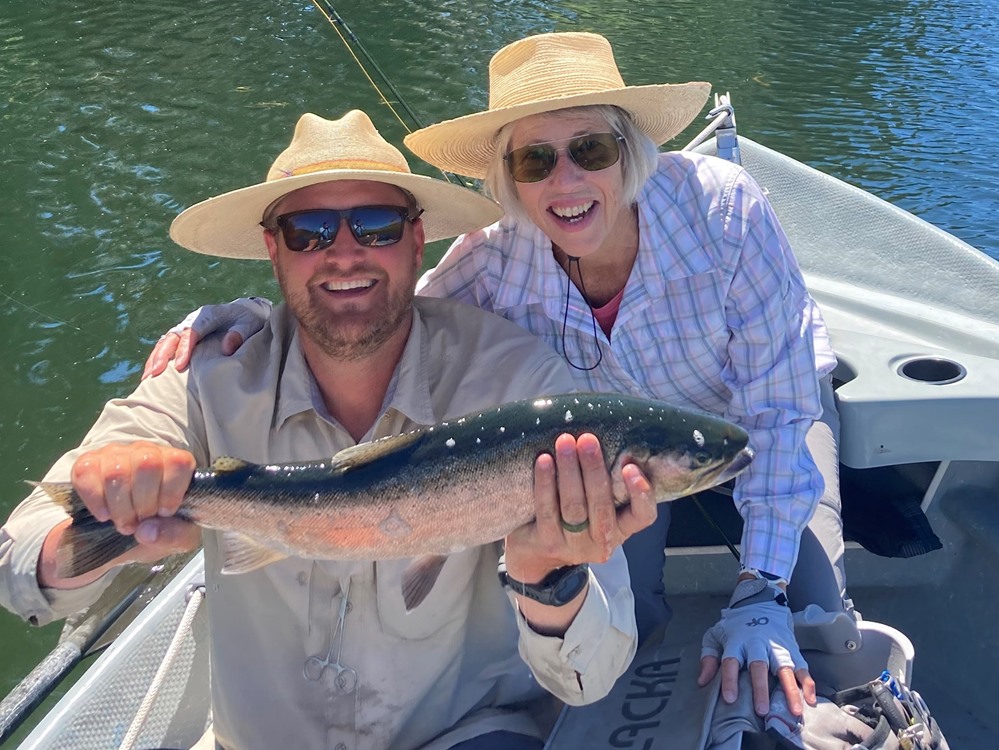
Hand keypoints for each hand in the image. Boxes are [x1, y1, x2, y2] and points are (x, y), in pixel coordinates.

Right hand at [39, 442, 200, 587]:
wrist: (124, 538)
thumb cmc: (158, 528)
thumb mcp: (179, 538)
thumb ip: (175, 535)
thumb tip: (147, 531)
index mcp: (177, 464)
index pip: (178, 461)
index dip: (171, 491)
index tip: (165, 512)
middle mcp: (147, 452)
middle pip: (146, 465)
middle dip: (143, 503)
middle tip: (141, 521)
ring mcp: (116, 454)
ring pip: (116, 470)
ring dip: (119, 506)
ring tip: (124, 522)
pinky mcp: (88, 462)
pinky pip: (86, 472)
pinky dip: (95, 499)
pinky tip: (104, 514)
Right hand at [141, 297, 271, 378]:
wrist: (246, 315)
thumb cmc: (249, 321)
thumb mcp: (250, 324)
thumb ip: (240, 334)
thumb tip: (227, 347)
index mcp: (208, 314)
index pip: (192, 331)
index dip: (184, 348)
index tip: (180, 365)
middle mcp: (193, 320)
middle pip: (173, 336)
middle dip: (163, 354)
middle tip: (155, 373)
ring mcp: (186, 328)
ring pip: (166, 341)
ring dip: (156, 358)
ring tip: (148, 378)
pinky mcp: (184, 337)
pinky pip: (167, 346)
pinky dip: (158, 359)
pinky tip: (151, 374)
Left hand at [503, 432, 657, 631]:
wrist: (537, 555)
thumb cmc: (574, 518)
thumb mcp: (597, 507)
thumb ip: (608, 484)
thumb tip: (612, 438)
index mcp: (622, 529)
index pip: (643, 516)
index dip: (641, 494)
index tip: (631, 466)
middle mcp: (602, 542)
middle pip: (601, 505)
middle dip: (594, 469)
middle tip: (587, 440)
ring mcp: (574, 546)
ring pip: (574, 506)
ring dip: (569, 470)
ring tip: (565, 443)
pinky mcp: (548, 543)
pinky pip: (547, 509)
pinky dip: (545, 483)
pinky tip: (544, 461)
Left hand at [697, 580, 816, 716]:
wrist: (761, 602)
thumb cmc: (736, 626)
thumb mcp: (716, 635)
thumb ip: (709, 657)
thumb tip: (702, 682)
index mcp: (736, 642)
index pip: (730, 661)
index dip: (729, 680)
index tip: (729, 699)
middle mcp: (757, 644)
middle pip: (759, 666)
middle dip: (760, 688)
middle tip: (761, 710)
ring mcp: (777, 647)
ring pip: (785, 668)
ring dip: (790, 690)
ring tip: (794, 711)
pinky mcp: (792, 649)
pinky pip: (802, 667)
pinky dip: (808, 683)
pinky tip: (810, 699)